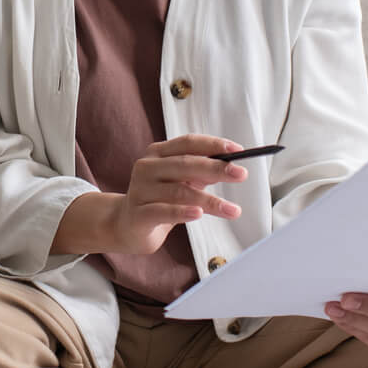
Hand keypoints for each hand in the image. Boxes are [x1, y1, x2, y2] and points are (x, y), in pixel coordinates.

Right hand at [53, 135, 245, 255]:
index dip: (213, 144)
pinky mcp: (138, 215)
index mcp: (158, 154)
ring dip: (210, 201)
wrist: (125, 225)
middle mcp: (147, 167)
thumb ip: (200, 174)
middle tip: (241, 174)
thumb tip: (230, 166)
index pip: (188, 143)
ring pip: (179, 191)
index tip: (239, 150)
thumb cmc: (158, 200)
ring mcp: (140, 190)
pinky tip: (199, 214)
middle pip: (185, 164)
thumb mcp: (181, 183)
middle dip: (216, 168)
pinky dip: (183, 212)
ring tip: (233, 210)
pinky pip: (164, 211)